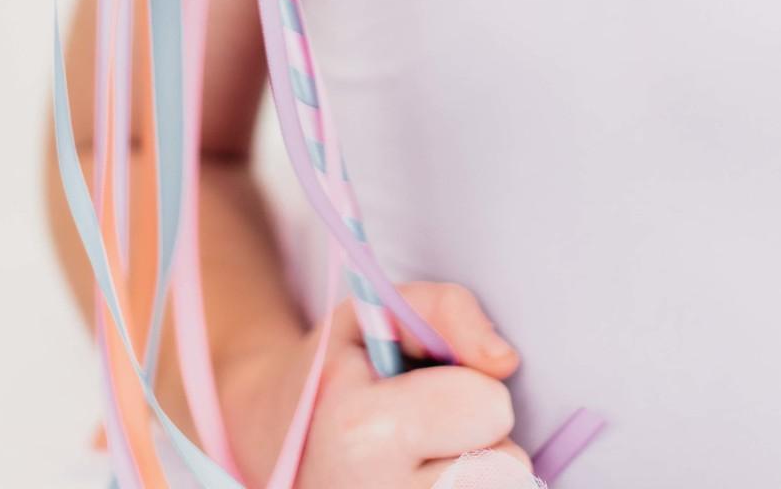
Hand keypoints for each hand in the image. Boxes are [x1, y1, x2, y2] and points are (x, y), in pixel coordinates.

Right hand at [219, 280, 534, 487]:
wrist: (275, 443)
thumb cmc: (340, 372)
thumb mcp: (379, 313)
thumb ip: (447, 310)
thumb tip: (503, 360)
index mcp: (362, 432)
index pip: (489, 407)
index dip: (469, 387)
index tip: (426, 390)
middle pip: (505, 466)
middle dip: (480, 438)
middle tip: (430, 431)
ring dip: (476, 474)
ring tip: (427, 461)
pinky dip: (465, 488)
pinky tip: (426, 480)